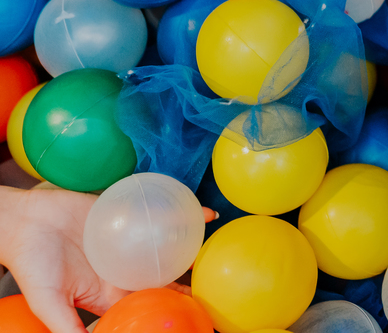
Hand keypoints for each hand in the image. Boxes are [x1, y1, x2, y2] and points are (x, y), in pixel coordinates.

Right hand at [0, 187, 216, 332]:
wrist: (23, 222)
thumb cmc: (31, 264)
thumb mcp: (49, 301)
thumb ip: (69, 327)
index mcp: (111, 292)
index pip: (148, 302)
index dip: (170, 307)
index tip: (196, 311)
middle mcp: (124, 267)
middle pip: (164, 274)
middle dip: (189, 277)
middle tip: (216, 278)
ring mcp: (128, 240)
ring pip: (168, 243)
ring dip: (192, 243)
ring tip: (217, 244)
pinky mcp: (128, 214)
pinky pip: (159, 213)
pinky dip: (182, 212)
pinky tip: (205, 213)